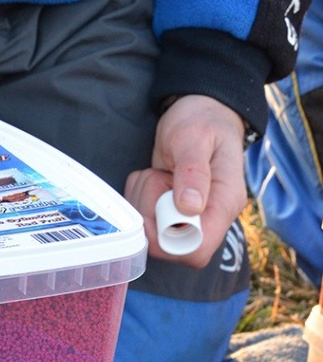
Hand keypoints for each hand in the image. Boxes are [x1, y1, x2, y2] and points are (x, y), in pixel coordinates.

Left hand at [124, 94, 247, 267]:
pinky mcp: (171, 213)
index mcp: (225, 204)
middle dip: (149, 217)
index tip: (159, 205)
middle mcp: (209, 217)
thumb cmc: (202, 119)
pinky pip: (145, 222)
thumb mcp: (194, 137)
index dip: (167, 238)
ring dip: (141, 205)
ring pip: (152, 235)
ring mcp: (189, 217)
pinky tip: (149, 177)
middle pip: (169, 247)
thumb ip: (193, 171)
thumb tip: (190, 206)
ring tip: (153, 173)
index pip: (197, 250)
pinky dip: (137, 201)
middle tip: (153, 180)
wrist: (200, 110)